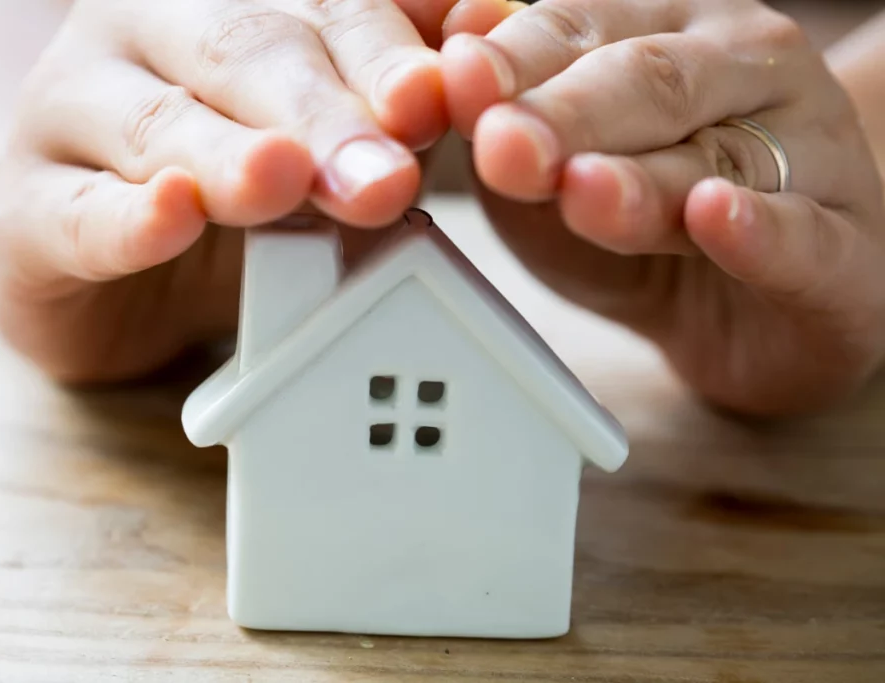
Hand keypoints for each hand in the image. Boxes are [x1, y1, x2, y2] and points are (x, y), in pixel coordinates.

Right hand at [0, 0, 457, 381]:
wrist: (97, 251)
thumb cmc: (229, 182)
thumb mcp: (323, 128)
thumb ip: (393, 75)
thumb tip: (489, 22)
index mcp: (225, 1)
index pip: (315, 6)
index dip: (379, 52)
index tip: (433, 100)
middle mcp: (142, 34)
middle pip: (241, 54)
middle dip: (322, 115)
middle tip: (383, 173)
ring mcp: (69, 118)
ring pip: (156, 127)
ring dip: (228, 158)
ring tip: (282, 182)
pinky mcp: (26, 213)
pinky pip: (75, 214)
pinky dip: (125, 221)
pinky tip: (169, 217)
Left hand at [440, 0, 884, 414]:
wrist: (747, 313)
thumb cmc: (645, 225)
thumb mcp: (555, 170)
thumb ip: (513, 118)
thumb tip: (458, 45)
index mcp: (670, 33)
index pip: (586, 27)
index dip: (516, 57)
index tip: (454, 80)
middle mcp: (748, 71)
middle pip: (651, 80)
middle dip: (567, 114)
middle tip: (503, 145)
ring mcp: (809, 155)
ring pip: (719, 158)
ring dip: (642, 176)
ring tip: (580, 189)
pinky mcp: (843, 252)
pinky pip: (804, 236)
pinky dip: (758, 231)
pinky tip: (714, 218)